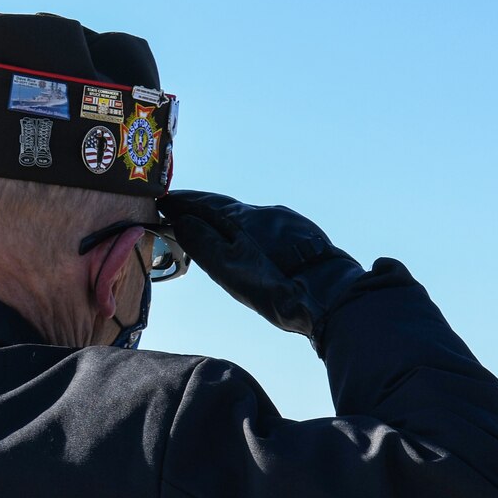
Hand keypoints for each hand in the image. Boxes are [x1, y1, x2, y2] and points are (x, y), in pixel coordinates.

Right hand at [157, 191, 365, 349]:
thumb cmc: (276, 286)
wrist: (331, 296)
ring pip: (252, 220)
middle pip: (229, 209)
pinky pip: (272, 230)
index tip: (165, 202)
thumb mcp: (230, 268)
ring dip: (231, 224)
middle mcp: (268, 212)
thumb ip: (203, 243)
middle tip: (183, 213)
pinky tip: (255, 245)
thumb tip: (181, 220)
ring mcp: (290, 223)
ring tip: (216, 231)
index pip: (205, 203)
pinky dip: (254, 233)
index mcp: (244, 217)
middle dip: (204, 211)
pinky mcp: (307, 237)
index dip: (183, 203)